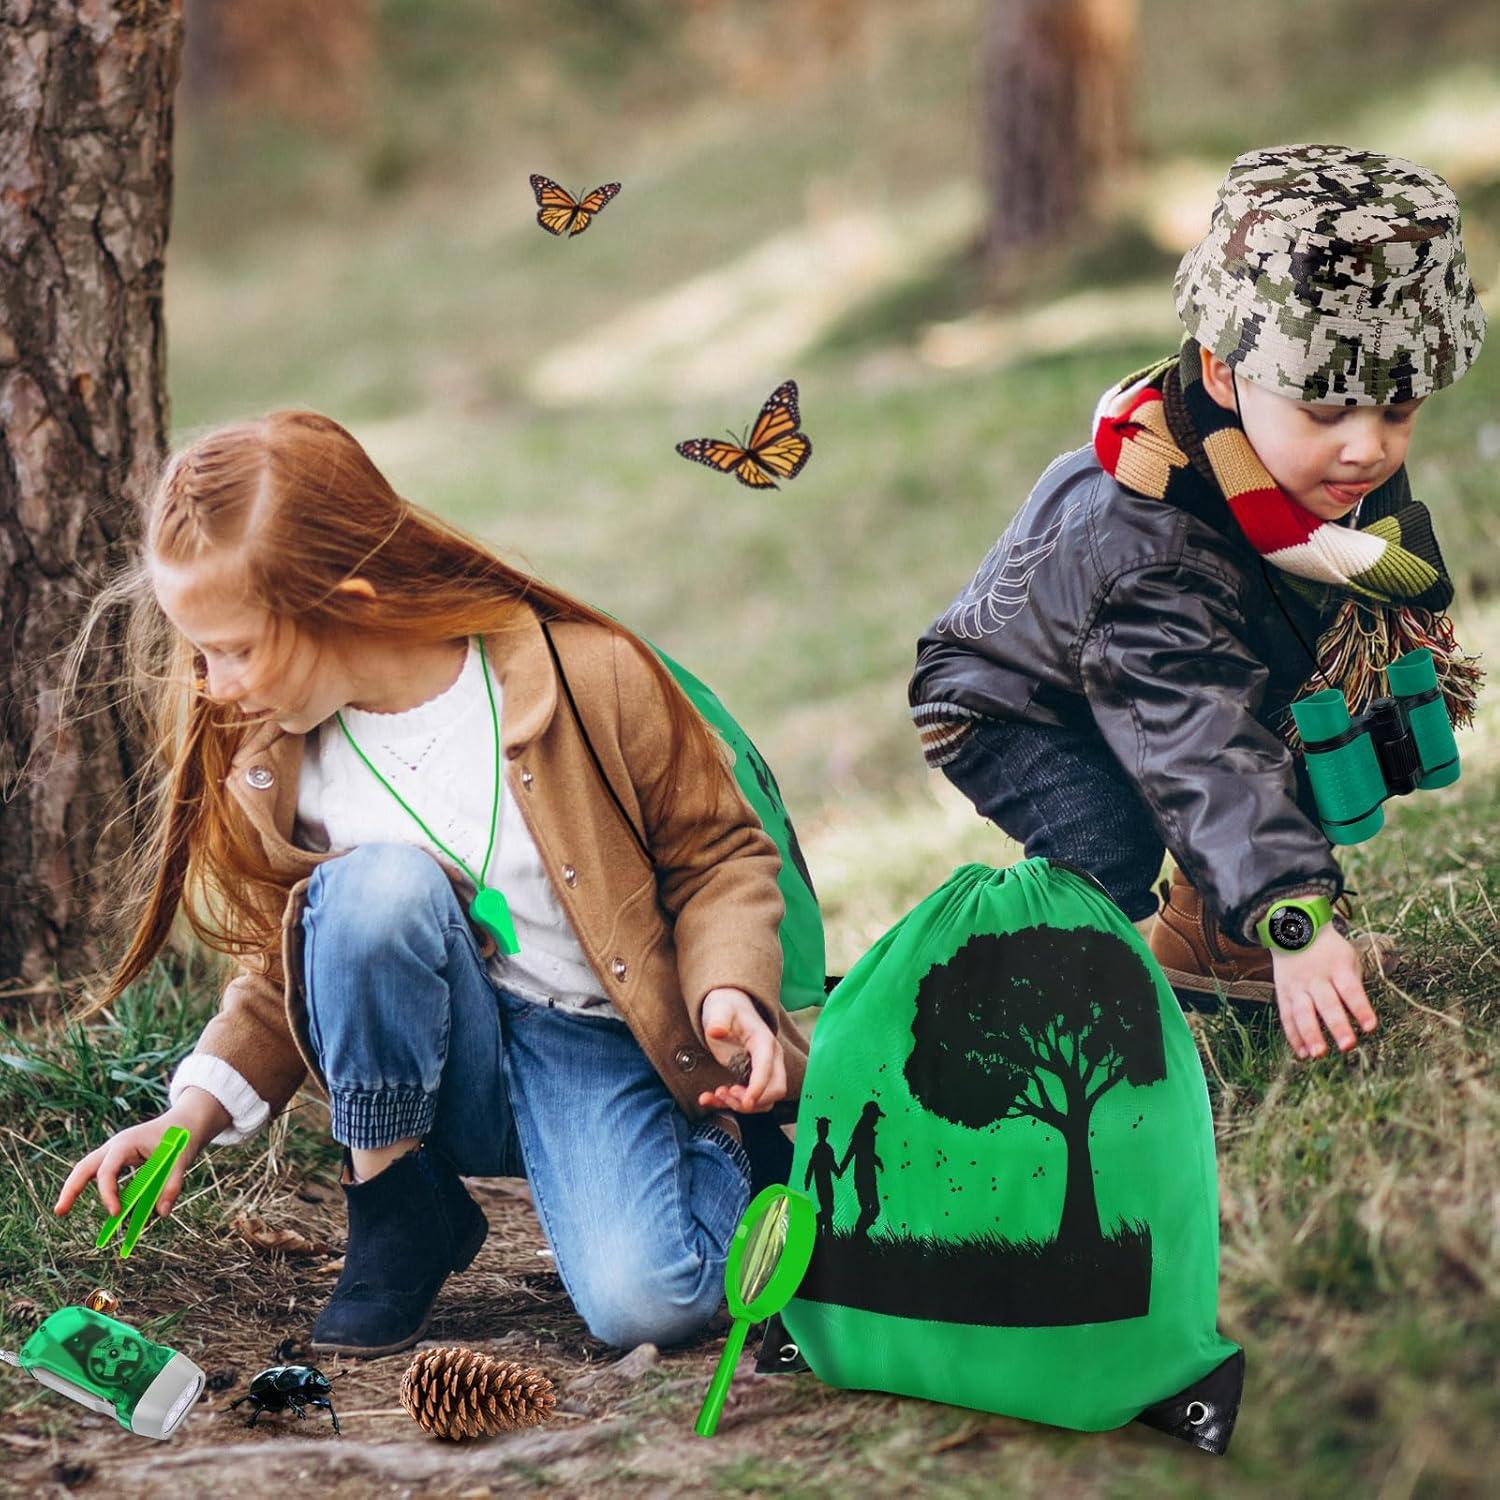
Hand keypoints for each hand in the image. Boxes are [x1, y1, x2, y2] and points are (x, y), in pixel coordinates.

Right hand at [53, 1088, 227, 1220]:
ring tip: (61, 1211)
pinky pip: (97, 1173)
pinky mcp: (118, 1159)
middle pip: (84, 1166)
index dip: (108, 1192)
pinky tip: (81, 1201)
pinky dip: (89, 1186)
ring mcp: (114, 1152)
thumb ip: (173, 1184)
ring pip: (86, 1168)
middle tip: (59, 1212)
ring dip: (73, 1188)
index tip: (116, 1213)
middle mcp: (115, 1147)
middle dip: (71, 1189)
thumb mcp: (182, 1160)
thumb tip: (162, 1213)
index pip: (108, 1170)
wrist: (185, 1122)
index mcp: (127, 1143)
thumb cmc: (181, 1138)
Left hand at [696, 987, 786, 1113]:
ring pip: (764, 1100)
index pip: (768, 1069)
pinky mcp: (753, 1078)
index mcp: (765, 1042)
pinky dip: (730, 1104)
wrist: (729, 1008)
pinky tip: (708, 1098)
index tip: (745, 1102)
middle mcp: (771, 1058)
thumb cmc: (726, 1008)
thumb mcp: (719, 1010)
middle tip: (725, 1094)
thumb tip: (715, 1031)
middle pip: (775, 1090)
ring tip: (716, 1094)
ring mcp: (765, 1070)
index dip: (759, 1088)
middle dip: (752, 1100)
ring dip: (741, 1105)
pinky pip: (750, 1099)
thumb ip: (718, 1020)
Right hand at [1271, 924, 1377, 1059]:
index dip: (1361, 1008)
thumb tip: (1358, 1019)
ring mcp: (1297, 986)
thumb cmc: (1330, 952)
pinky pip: (1287, 1016)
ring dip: (1311, 1035)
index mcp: (1337, 968)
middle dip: (1337, 1026)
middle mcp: (1316, 978)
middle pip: (1327, 1004)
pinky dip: (1293, 1036)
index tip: (1371, 1027)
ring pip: (1302, 1012)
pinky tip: (1303, 1053)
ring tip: (1319, 1055)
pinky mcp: (1283, 993)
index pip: (1351, 990)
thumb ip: (1353, 987)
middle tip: (1348, 1046)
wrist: (1294, 931)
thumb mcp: (1348, 960)